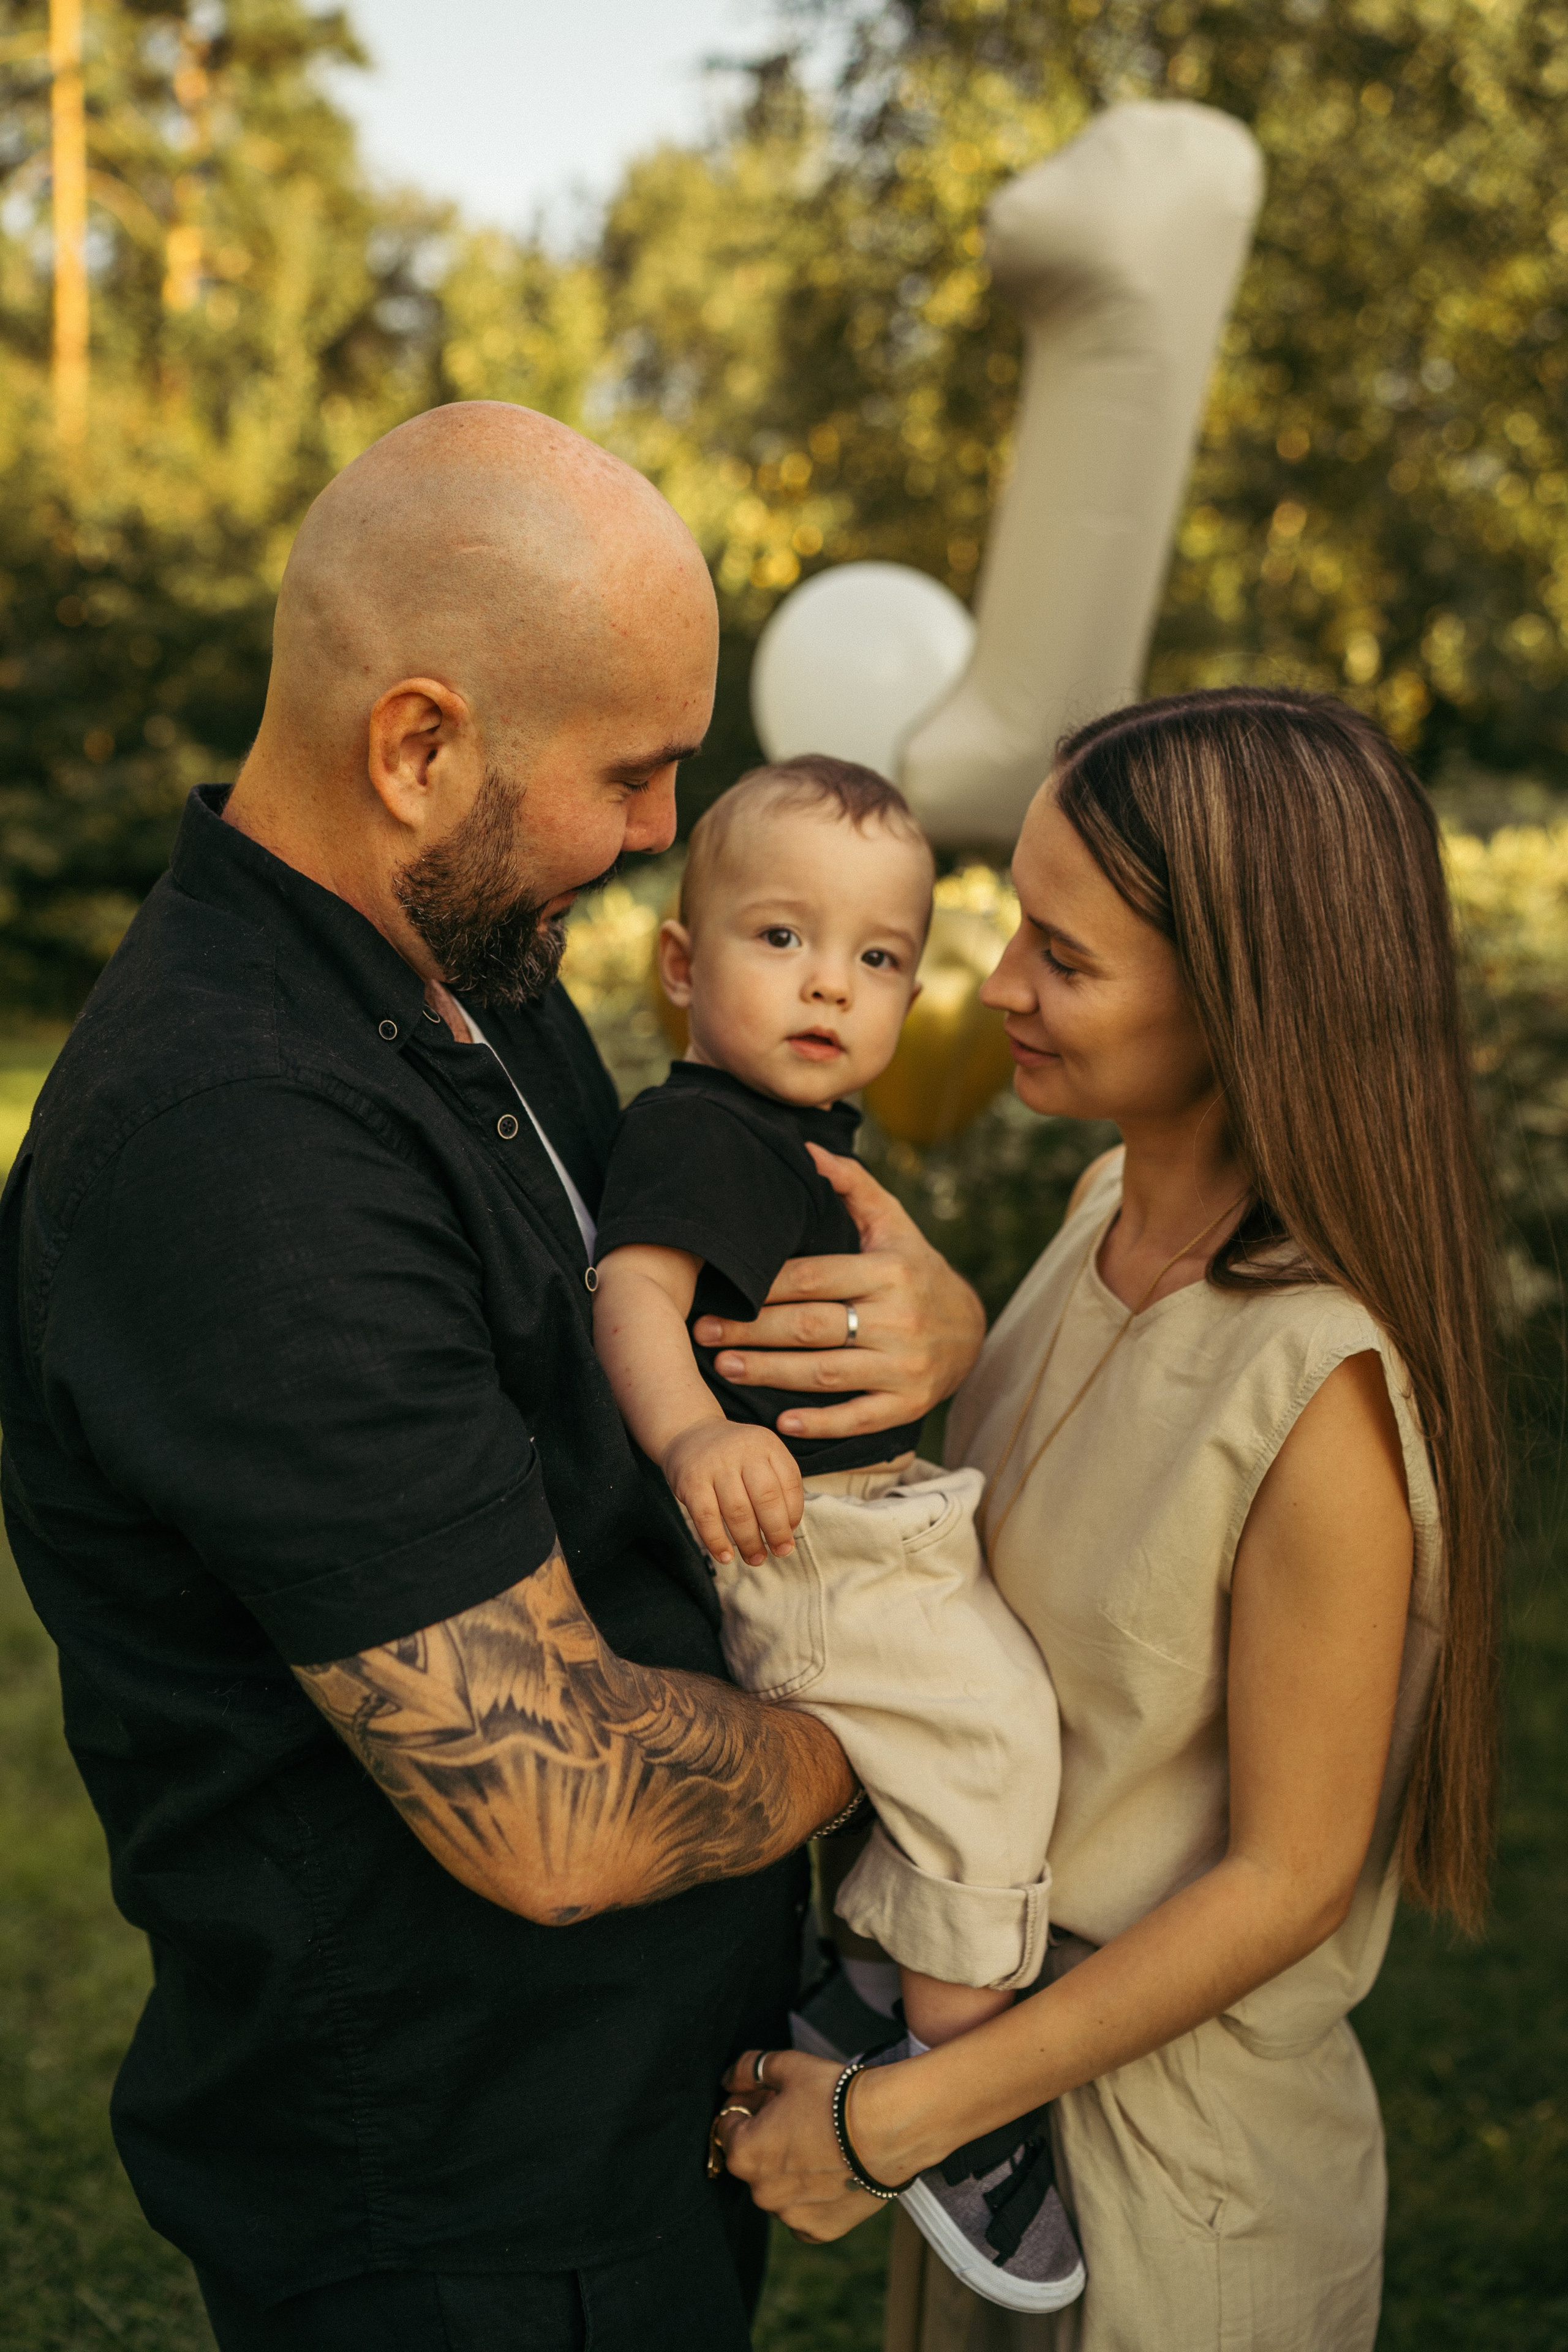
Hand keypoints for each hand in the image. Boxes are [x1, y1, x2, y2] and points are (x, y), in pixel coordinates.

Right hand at [662, 1420, 804, 1566]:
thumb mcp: (760, 1455)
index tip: (789, 1534)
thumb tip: (787, 1531)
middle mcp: (743, 1451)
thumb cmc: (732, 1455)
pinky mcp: (691, 1481)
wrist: (689, 1434)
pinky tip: (725, 1556)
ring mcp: (715, 1465)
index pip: (790, 1483)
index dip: (793, 1514)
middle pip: (766, 1499)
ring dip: (749, 1542)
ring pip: (738, 1512)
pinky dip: (717, 1542)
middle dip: (776, 1532)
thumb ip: (778, 1485)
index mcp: (767, 1444)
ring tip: (755, 1558)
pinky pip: (706, 1518)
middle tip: (779, 1552)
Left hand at [692, 1150, 984, 1443]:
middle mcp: (899, 1320)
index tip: (722, 1289)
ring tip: (725, 1366)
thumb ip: (853, 1186)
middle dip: (751, 1330)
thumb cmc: (916, 1269)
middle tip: (704, 1333)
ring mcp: (905, 1367)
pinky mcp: (909, 1404)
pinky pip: (858, 1418)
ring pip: (825, 1374)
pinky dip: (820, 1423)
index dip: (764, 1287)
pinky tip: (780, 1422)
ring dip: (770, 1373)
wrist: (972, 1329)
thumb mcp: (893, 1223)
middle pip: (811, 1327)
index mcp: (890, 1272)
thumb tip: (809, 1149)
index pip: (814, 1278)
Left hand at [711, 2049, 888, 2242]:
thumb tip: (729, 2078)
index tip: (770, 2095)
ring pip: (779, 2188)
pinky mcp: (820, 2231)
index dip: (748, 2103)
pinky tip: (831, 2172)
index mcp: (744, 2153)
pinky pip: (804, 2215)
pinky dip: (812, 2198)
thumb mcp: (787, 2067)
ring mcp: (791, 2216)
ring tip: (822, 2142)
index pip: (728, 2124)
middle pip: (754, 2158)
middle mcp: (761, 2192)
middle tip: (799, 2115)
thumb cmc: (836, 2098)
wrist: (888, 2129)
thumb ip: (748, 2069)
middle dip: (768, 2136)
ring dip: (789, 2168)